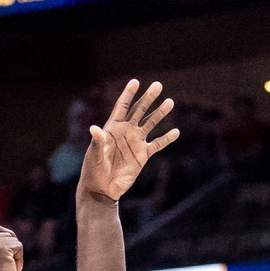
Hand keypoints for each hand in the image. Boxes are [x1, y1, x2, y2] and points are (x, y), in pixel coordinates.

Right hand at [0, 223, 21, 270]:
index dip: (5, 239)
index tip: (8, 252)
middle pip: (6, 234)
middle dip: (11, 248)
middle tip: (8, 264)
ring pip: (13, 240)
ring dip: (15, 255)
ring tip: (8, 268)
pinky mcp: (1, 248)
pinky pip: (19, 246)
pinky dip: (20, 259)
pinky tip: (14, 269)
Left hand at [78, 78, 178, 202]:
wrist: (102, 189)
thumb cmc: (93, 170)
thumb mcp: (94, 154)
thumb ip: (98, 141)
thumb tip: (94, 129)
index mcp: (112, 127)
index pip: (122, 106)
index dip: (128, 94)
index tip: (136, 82)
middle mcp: (126, 131)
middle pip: (139, 111)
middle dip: (148, 98)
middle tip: (158, 86)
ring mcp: (135, 142)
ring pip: (150, 124)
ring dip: (159, 114)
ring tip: (170, 102)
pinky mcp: (143, 155)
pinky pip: (157, 144)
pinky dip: (166, 139)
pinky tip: (175, 132)